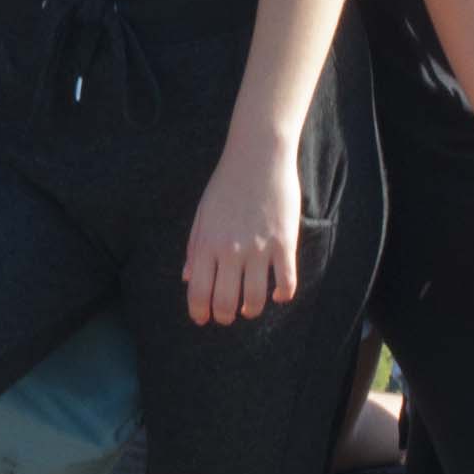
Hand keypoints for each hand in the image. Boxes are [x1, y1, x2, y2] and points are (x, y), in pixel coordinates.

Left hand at [181, 140, 305, 325]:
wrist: (258, 156)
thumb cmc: (226, 183)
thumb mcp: (202, 213)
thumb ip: (194, 247)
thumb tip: (187, 278)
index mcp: (207, 243)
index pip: (198, 291)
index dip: (199, 312)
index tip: (202, 318)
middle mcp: (231, 250)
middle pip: (226, 302)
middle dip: (224, 317)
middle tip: (227, 316)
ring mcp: (259, 248)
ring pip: (256, 300)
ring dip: (251, 310)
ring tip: (249, 308)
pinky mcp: (285, 243)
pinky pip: (286, 283)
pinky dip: (282, 296)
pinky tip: (277, 294)